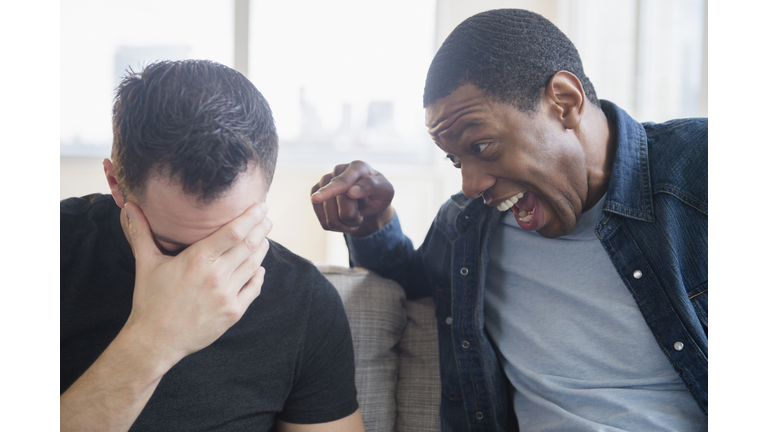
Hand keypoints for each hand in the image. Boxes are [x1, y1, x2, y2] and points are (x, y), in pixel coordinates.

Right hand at [123, 201, 271, 366]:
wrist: (155, 340)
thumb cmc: (150, 300)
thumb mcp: (146, 263)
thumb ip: (142, 233)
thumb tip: (129, 206)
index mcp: (198, 259)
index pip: (233, 232)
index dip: (251, 217)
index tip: (260, 206)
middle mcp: (216, 276)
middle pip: (249, 245)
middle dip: (261, 229)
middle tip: (265, 219)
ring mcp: (227, 295)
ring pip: (254, 265)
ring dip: (261, 249)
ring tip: (263, 239)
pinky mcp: (233, 312)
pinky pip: (254, 288)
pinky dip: (259, 274)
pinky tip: (258, 267)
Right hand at [310, 160, 394, 236]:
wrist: (370, 203)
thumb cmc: (379, 194)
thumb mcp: (386, 191)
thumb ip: (371, 186)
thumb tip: (351, 191)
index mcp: (357, 167)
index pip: (342, 182)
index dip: (330, 191)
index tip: (315, 199)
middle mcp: (338, 170)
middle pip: (338, 203)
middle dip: (353, 216)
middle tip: (362, 214)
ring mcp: (324, 182)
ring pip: (329, 216)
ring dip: (345, 224)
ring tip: (354, 215)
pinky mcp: (315, 194)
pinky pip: (323, 221)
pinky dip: (336, 227)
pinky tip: (343, 219)